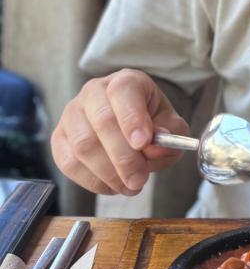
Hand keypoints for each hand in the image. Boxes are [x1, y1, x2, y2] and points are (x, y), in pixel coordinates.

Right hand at [51, 69, 189, 196]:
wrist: (129, 126)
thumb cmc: (151, 123)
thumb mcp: (171, 125)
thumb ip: (169, 135)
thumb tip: (154, 148)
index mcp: (126, 81)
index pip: (122, 92)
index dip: (132, 119)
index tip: (142, 144)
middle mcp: (94, 92)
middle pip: (102, 122)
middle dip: (123, 157)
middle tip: (138, 180)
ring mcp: (72, 114)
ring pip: (82, 145)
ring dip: (108, 174)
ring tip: (129, 186)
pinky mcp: (58, 138)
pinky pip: (68, 163)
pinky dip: (92, 181)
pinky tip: (111, 185)